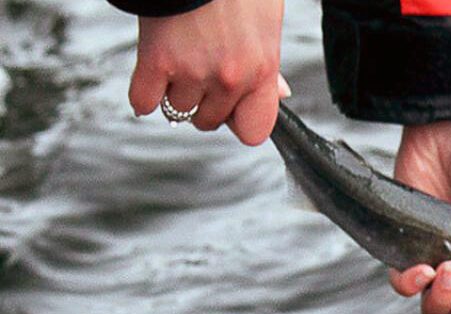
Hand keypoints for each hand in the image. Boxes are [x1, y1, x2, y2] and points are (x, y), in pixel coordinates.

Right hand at [129, 0, 289, 145]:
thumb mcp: (267, 20)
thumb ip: (269, 64)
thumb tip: (280, 93)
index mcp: (262, 69)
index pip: (254, 130)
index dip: (240, 122)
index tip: (232, 110)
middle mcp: (230, 77)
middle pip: (209, 122)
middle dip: (204, 103)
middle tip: (200, 73)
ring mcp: (192, 71)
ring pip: (178, 110)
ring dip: (175, 92)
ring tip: (180, 60)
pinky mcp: (156, 61)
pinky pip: (143, 101)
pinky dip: (143, 94)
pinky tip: (152, 76)